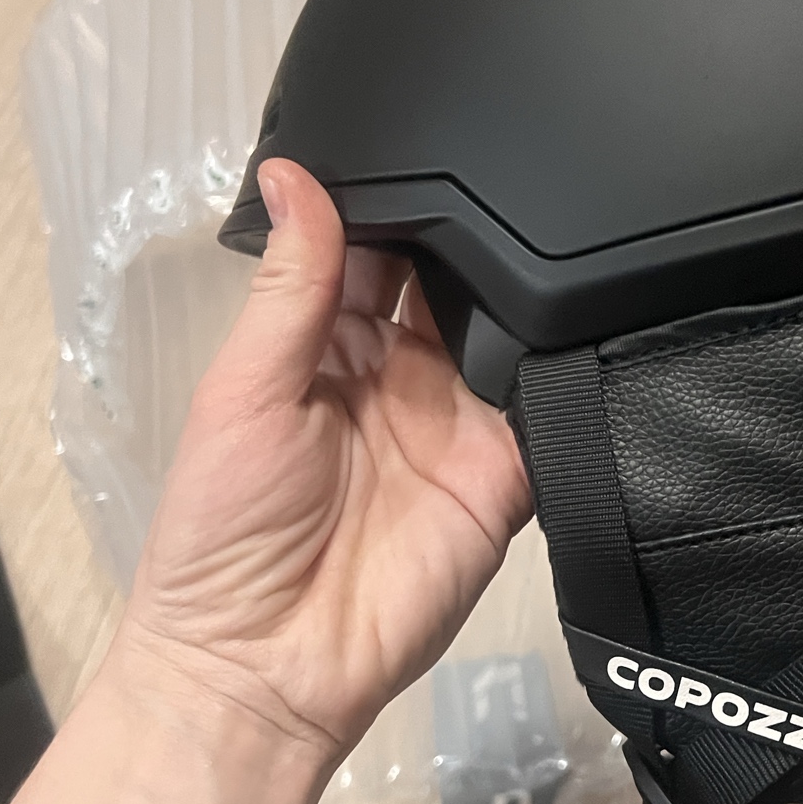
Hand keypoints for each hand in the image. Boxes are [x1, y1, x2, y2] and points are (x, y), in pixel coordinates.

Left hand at [112, 158, 531, 764]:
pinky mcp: (508, 475)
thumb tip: (292, 170)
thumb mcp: (244, 390)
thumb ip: (290, 286)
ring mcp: (460, 423)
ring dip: (527, 293)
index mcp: (329, 344)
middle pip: (455, 282)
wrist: (266, 669)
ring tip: (555, 232)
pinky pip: (550, 411)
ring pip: (510, 334)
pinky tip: (578, 323)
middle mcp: (402, 375)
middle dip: (479, 236)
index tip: (436, 134)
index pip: (379, 250)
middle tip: (514, 172)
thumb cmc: (224, 529)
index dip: (402, 199)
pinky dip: (565, 372)